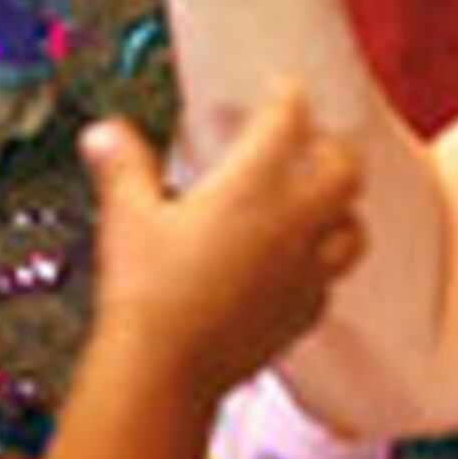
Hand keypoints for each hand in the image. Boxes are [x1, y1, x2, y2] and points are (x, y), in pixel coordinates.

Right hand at [80, 80, 361, 398]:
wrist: (166, 369)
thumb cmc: (147, 293)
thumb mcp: (126, 217)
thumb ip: (122, 167)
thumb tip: (104, 134)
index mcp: (251, 186)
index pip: (287, 121)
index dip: (288, 97)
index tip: (284, 89)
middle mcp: (291, 224)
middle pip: (343, 170)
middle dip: (333, 149)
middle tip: (315, 144)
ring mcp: (305, 272)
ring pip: (353, 230)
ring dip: (342, 211)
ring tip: (321, 206)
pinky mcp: (303, 314)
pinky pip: (329, 283)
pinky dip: (321, 269)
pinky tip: (299, 270)